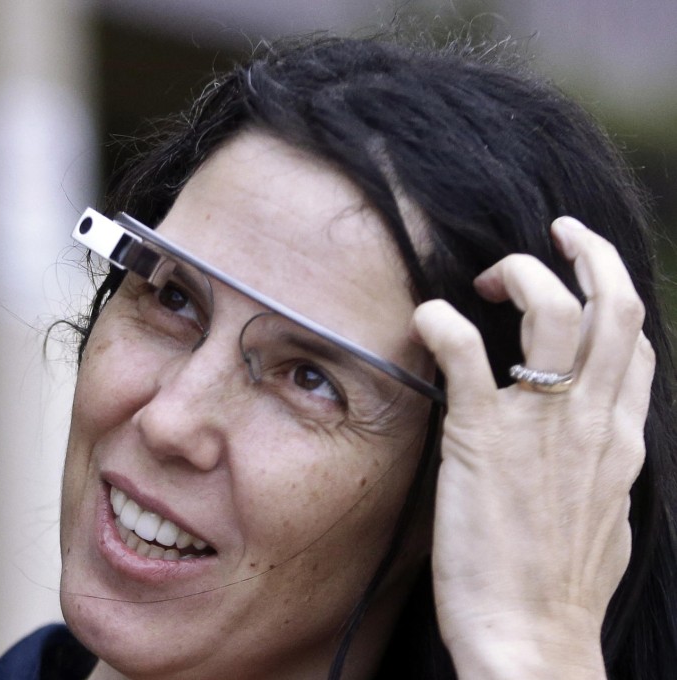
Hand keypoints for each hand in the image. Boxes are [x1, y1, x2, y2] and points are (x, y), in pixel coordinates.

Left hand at [412, 217, 652, 678]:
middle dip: (588, 254)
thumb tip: (582, 444)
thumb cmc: (557, 587)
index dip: (611, 295)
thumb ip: (596, 467)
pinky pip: (467, 354)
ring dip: (522, 274)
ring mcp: (541, 425)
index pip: (635, 344)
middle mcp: (592, 421)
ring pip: (554, 311)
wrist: (533, 638)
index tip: (583, 275)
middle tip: (554, 235)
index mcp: (621, 438)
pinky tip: (426, 316)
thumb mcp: (601, 516)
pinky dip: (443, 321)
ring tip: (487, 276)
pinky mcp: (482, 438)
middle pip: (614, 308)